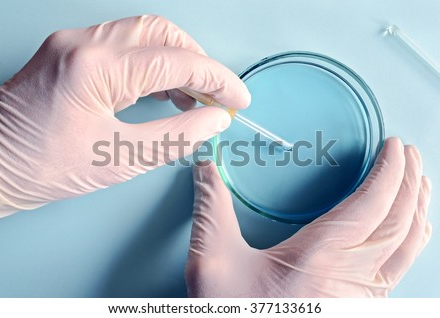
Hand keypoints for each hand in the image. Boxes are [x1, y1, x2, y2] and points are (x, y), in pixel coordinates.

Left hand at [0, 15, 249, 218]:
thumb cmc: (41, 167)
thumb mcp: (118, 160)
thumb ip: (175, 137)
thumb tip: (214, 120)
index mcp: (96, 67)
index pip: (176, 61)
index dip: (217, 79)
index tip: (238, 99)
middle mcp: (84, 43)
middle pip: (162, 33)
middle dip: (198, 61)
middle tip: (217, 95)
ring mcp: (74, 44)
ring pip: (144, 35)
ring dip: (177, 61)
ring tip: (194, 96)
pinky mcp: (71, 53)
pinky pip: (124, 46)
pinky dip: (152, 64)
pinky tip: (163, 90)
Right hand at [185, 138, 431, 296]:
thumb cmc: (233, 312)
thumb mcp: (213, 261)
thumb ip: (212, 209)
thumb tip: (207, 168)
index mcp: (317, 258)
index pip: (370, 206)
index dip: (388, 172)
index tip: (394, 147)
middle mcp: (350, 279)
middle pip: (398, 223)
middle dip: (408, 183)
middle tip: (409, 155)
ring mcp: (360, 298)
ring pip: (407, 248)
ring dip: (417, 210)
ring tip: (419, 184)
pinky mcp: (358, 308)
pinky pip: (400, 270)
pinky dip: (412, 241)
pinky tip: (409, 233)